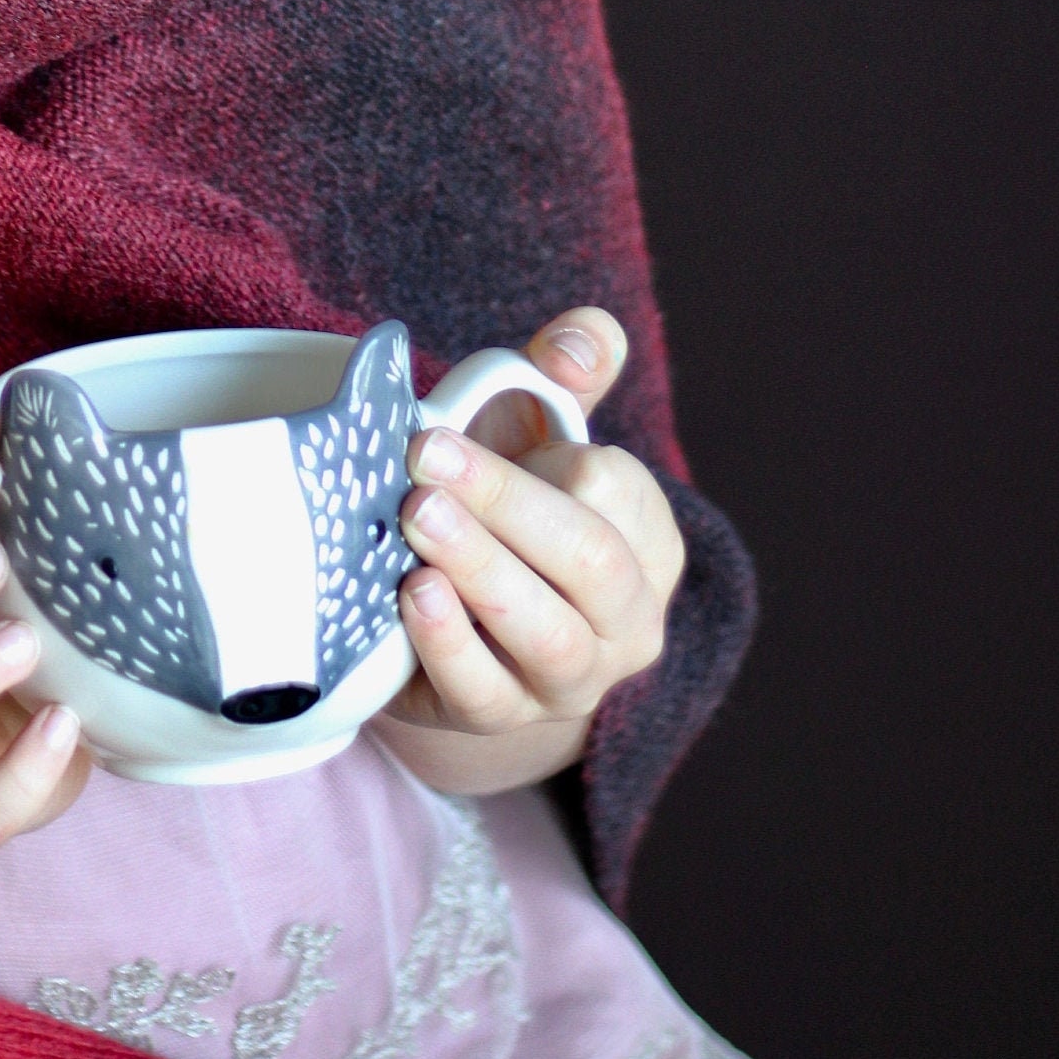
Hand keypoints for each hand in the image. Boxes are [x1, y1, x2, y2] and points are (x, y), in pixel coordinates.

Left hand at [373, 310, 685, 796]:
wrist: (470, 609)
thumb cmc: (511, 495)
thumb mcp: (541, 425)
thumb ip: (566, 368)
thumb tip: (575, 340)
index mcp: (648, 540)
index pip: (619, 495)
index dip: (552, 458)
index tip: (468, 427)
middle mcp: (627, 621)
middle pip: (591, 564)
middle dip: (506, 504)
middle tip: (425, 458)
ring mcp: (570, 681)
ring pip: (548, 636)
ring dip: (481, 570)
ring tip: (418, 519)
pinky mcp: (501, 717)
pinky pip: (484, 695)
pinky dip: (447, 646)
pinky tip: (411, 593)